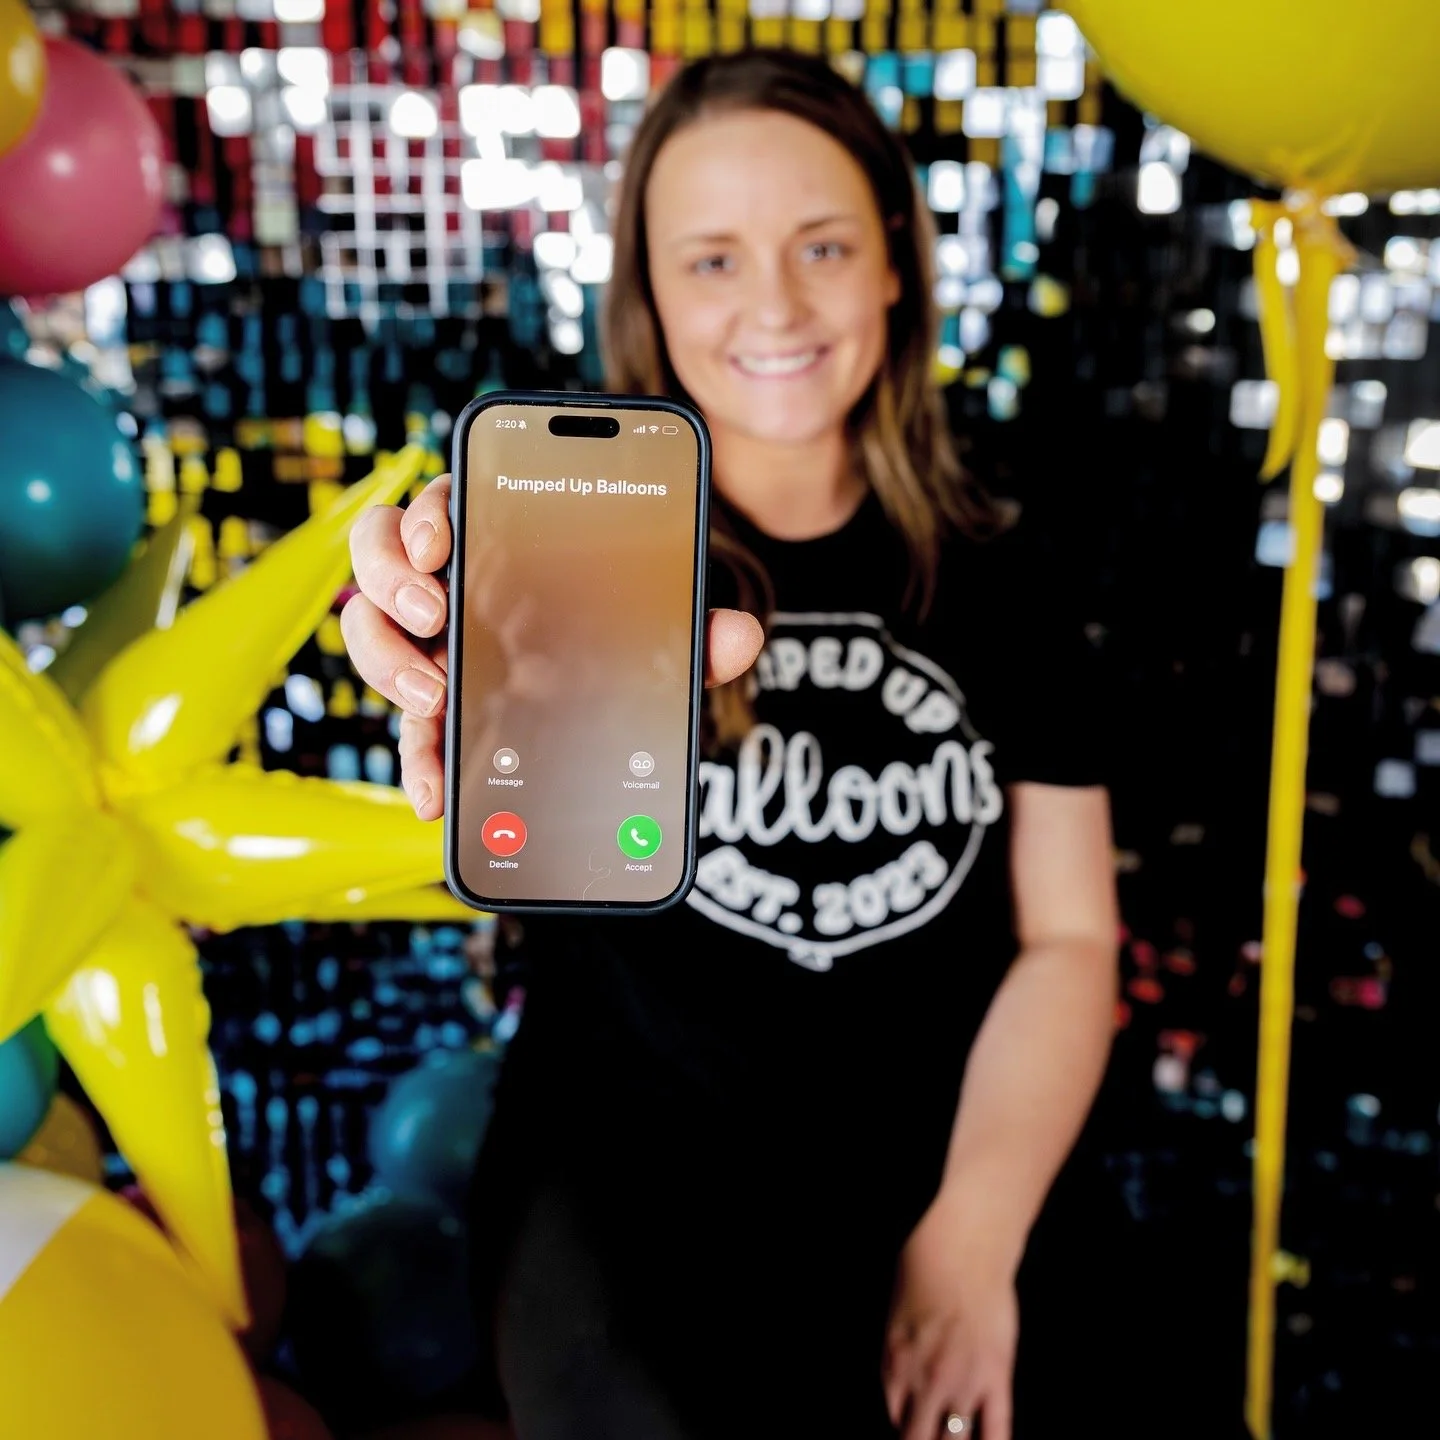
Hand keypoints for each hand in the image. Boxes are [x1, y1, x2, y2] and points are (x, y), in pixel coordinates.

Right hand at [340, 473, 763, 820]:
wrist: (608, 706)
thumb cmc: (619, 639)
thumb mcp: (657, 631)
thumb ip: (690, 628)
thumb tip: (740, 636)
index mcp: (498, 540)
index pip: (442, 501)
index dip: (426, 515)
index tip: (441, 544)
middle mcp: (448, 582)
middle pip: (381, 552)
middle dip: (391, 579)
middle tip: (433, 613)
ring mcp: (428, 642)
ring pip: (369, 628)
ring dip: (387, 659)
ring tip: (433, 696)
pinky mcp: (429, 705)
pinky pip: (403, 724)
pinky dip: (414, 758)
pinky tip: (435, 794)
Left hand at [883, 1190, 1019, 1439]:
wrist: (960, 1249)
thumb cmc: (924, 1274)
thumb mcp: (895, 1320)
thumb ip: (897, 1360)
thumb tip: (900, 1389)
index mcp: (895, 1367)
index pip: (893, 1420)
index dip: (904, 1430)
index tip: (912, 1430)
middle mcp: (924, 1385)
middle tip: (931, 1438)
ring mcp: (962, 1385)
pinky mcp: (995, 1378)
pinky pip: (996, 1432)